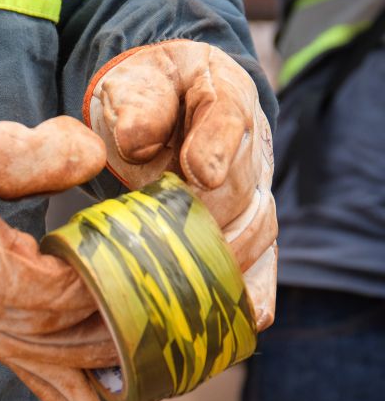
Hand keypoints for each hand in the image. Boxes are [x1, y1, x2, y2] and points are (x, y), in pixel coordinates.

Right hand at [0, 96, 117, 400]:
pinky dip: (46, 381)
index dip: (89, 287)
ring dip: (80, 364)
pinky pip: (5, 355)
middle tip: (153, 322)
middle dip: (98, 329)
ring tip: (133, 376)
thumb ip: (30, 151)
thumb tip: (95, 159)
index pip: (38, 293)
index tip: (131, 269)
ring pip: (24, 353)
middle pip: (39, 334)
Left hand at [83, 40, 276, 329]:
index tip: (198, 174)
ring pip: (255, 229)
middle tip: (157, 241)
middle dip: (201, 217)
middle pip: (238, 188)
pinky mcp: (250, 227)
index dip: (215, 146)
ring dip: (220, 257)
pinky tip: (244, 318)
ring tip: (180, 282)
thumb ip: (138, 102)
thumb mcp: (135, 81)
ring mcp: (255, 189)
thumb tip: (136, 144)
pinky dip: (255, 291)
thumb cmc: (146, 93)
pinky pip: (264, 261)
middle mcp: (252, 145)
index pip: (228, 115)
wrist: (160, 104)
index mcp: (223, 93)